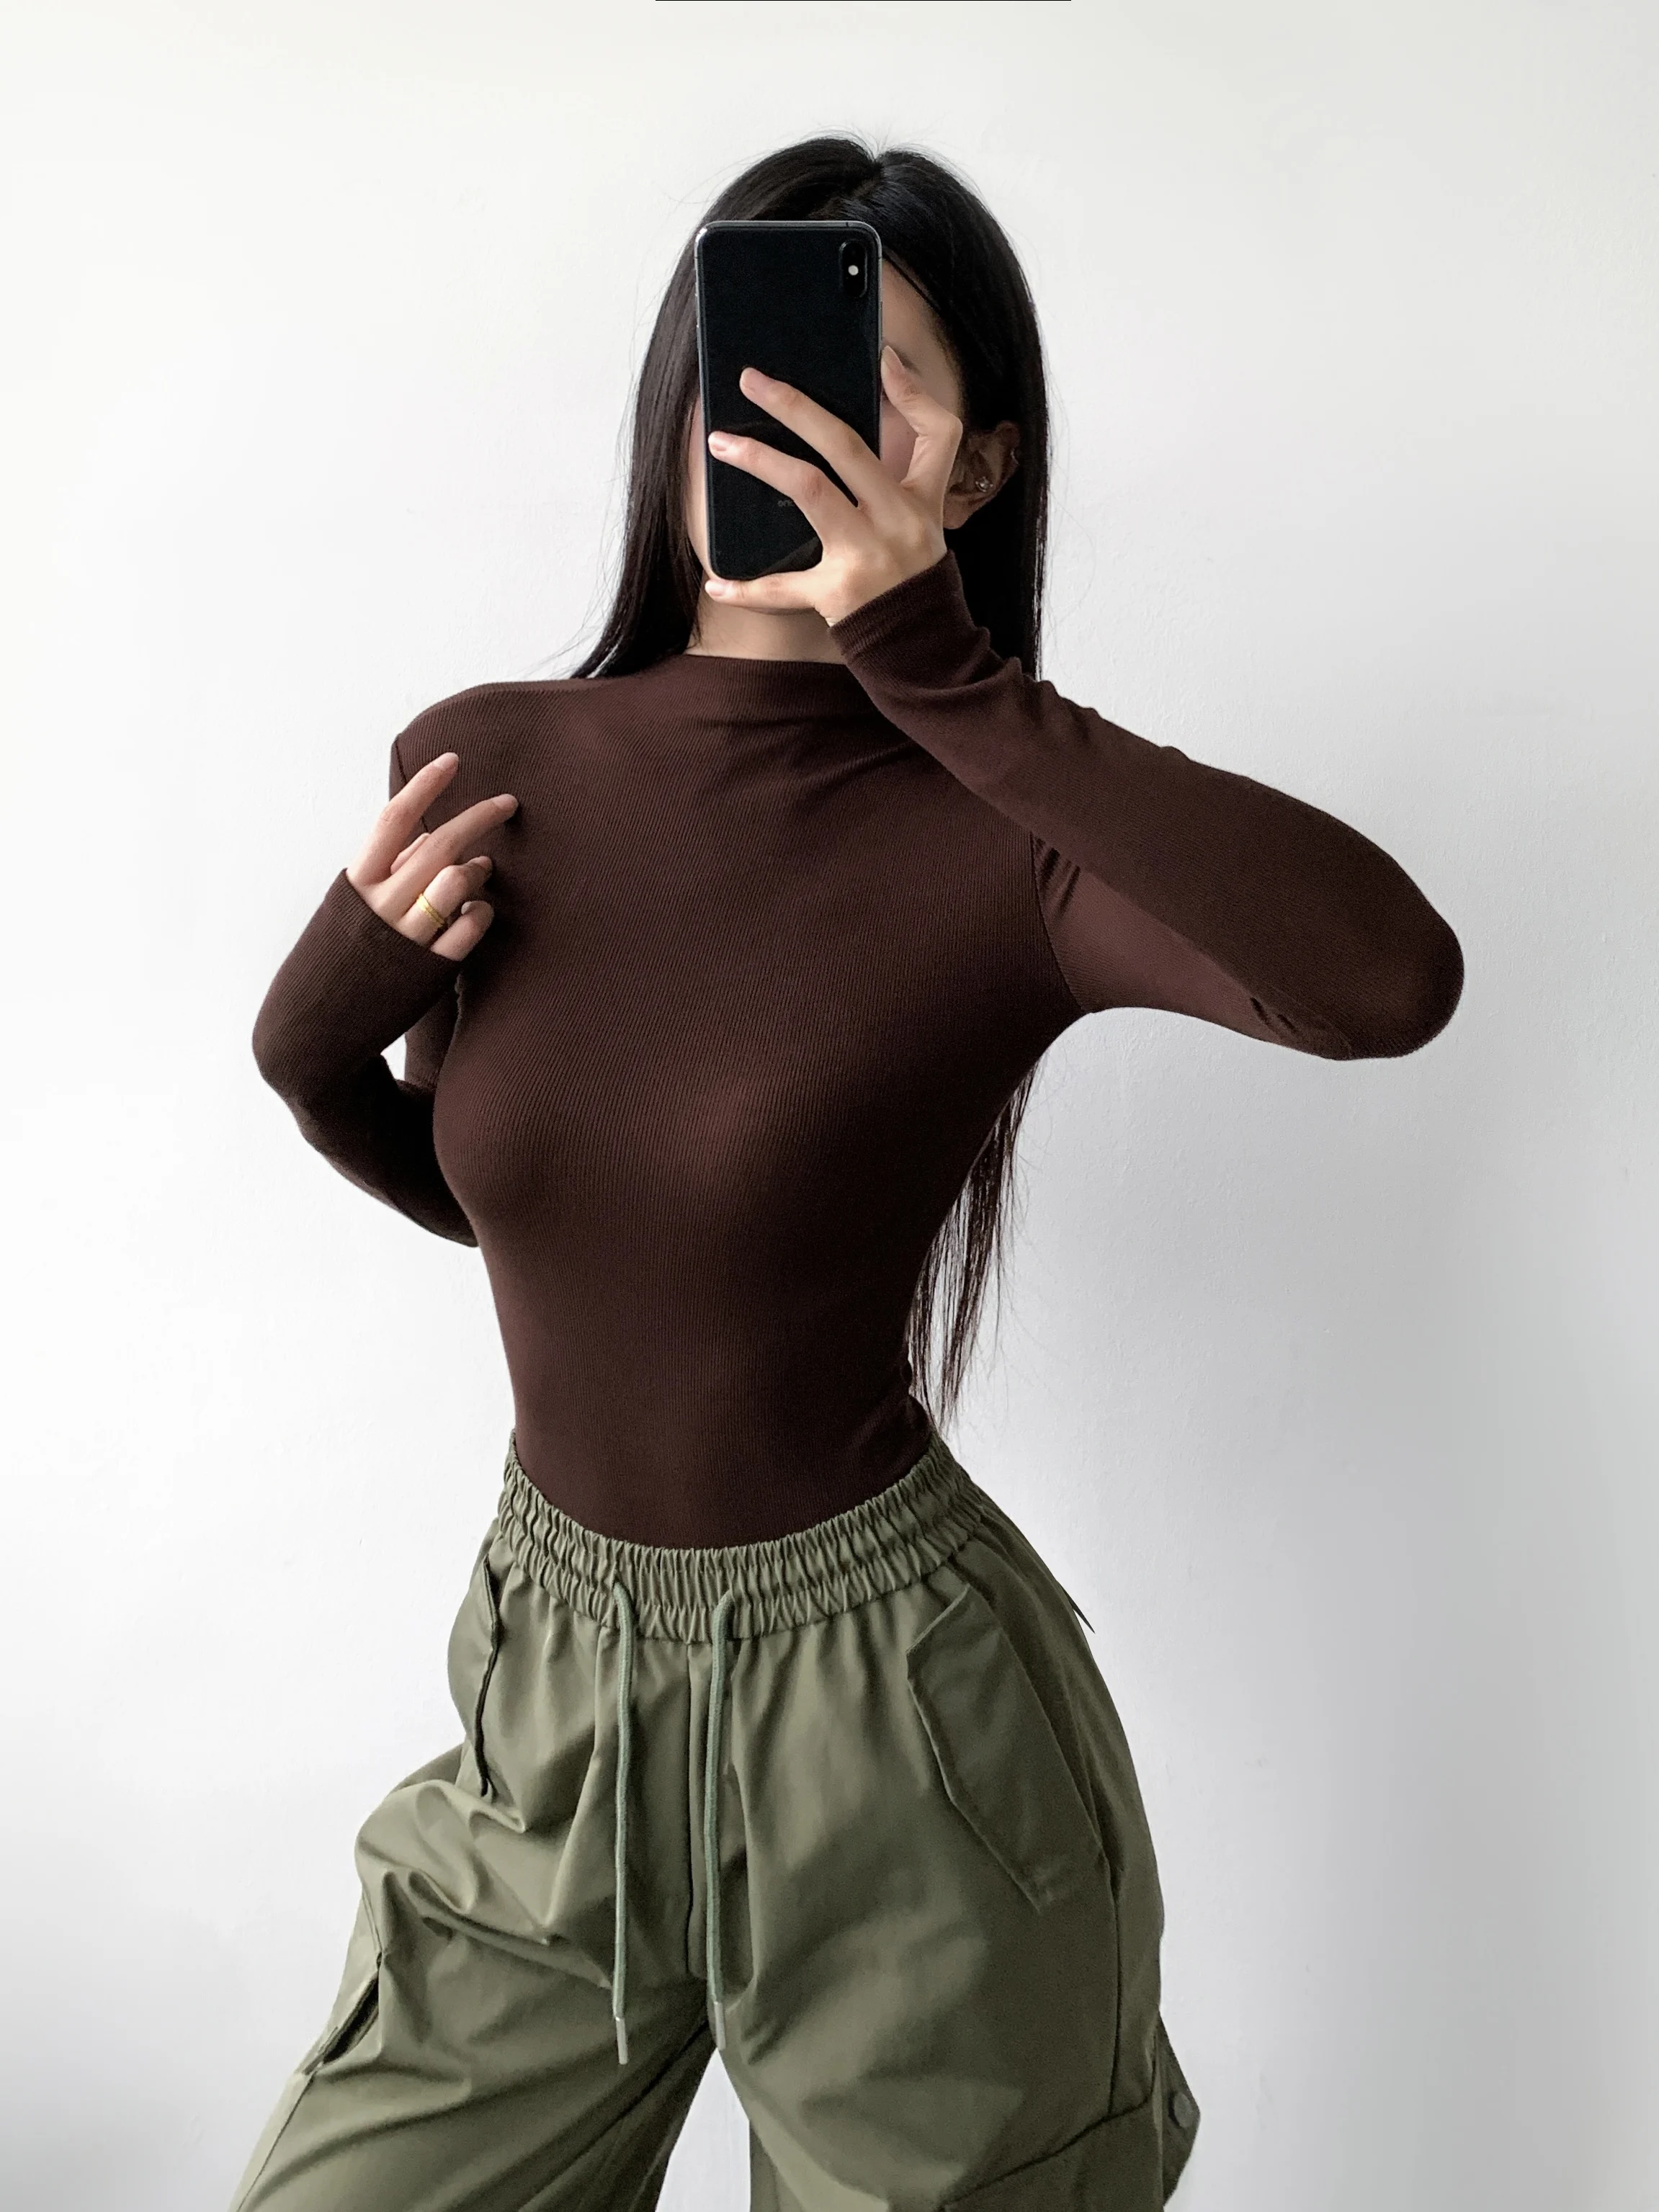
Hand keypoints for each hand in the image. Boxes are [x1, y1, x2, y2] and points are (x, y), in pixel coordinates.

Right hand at [346, 753, 517, 960]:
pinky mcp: (430, 969)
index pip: (393, 820)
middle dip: (479, 817)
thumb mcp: (350, 904)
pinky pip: (469, 928)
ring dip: (477, 869)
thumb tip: (426, 834)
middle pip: (439, 845)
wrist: (318, 1021)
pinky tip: (479, 911)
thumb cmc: (338, 956)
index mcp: (357, 883)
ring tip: (483, 868)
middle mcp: (381, 906)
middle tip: (507, 803)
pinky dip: (481, 914)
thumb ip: (386, 869)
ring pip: (457, 882)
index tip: (452, 760)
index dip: (424, 786)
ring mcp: (407, 938)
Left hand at [703, 346, 957, 625]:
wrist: (920, 645)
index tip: (878, 356)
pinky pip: (783, 588)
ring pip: (810, 492)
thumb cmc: (913, 567)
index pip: (935, 435)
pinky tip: (715, 583)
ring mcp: (864, 558)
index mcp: (918, 500)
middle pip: (845, 448)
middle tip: (750, 380)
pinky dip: (747, 589)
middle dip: (796, 407)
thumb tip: (886, 371)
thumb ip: (918, 450)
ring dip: (762, 462)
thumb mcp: (928, 512)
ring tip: (721, 444)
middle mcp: (894, 523)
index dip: (912, 394)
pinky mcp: (836, 596)